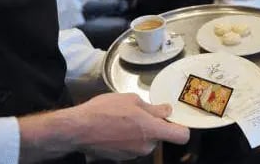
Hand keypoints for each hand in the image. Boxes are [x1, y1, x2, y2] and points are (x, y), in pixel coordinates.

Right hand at [68, 93, 188, 159]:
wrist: (78, 129)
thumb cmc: (104, 111)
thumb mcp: (132, 100)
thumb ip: (153, 108)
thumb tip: (167, 111)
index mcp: (152, 130)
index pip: (182, 136)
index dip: (181, 128)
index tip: (175, 121)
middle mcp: (146, 146)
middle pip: (160, 137)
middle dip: (153, 126)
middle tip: (138, 113)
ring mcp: (134, 154)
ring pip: (145, 141)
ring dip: (139, 132)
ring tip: (123, 120)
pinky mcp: (122, 158)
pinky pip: (132, 146)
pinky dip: (128, 139)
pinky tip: (115, 129)